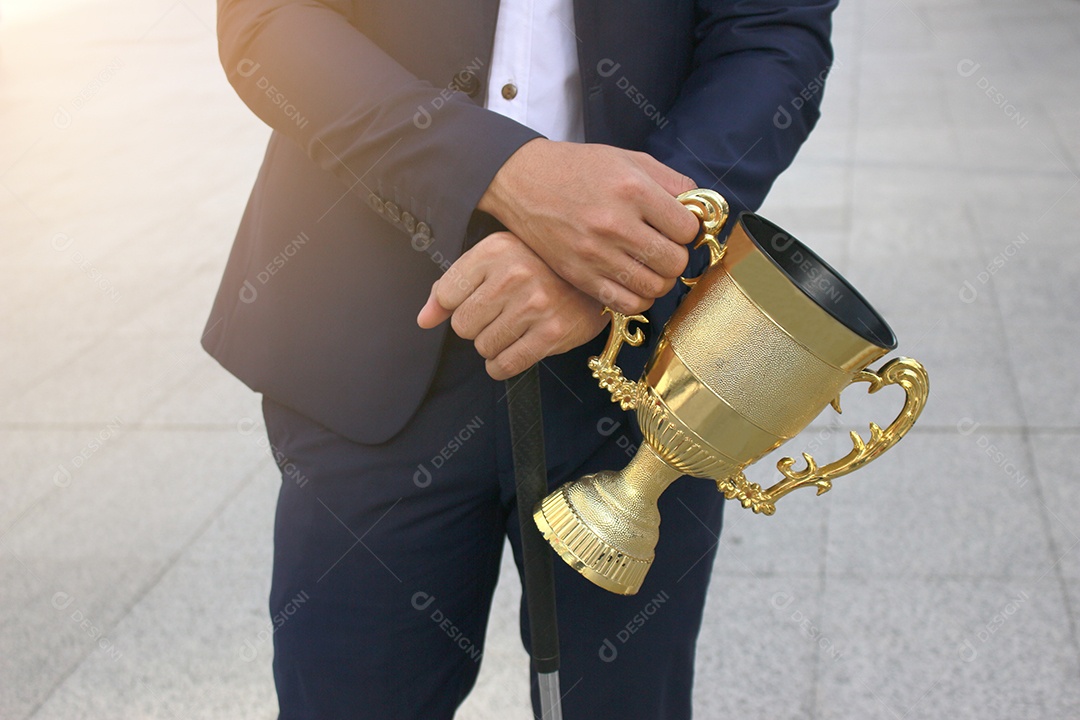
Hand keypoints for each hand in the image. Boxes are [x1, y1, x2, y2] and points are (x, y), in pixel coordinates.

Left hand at [416, 232, 607, 379]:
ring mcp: (534, 305)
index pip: (446, 295)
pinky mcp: (551, 333)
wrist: (594, 277)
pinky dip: (501, 365)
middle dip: (475, 326)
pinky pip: (505, 365)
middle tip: (498, 315)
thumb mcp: (494, 260)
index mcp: (495, 251)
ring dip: (492, 345)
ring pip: (483, 347)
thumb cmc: (537, 266)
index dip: (455, 306)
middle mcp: (514, 275)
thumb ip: (453, 286)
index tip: (476, 300)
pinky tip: (512, 350)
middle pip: (462, 325)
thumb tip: (423, 320)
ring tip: (511, 328)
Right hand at [477, 139, 699, 314]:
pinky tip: (634, 282)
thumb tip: (699, 208)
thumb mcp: (627, 158)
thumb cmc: (578, 168)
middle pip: (675, 262)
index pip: (687, 229)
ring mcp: (596, 254)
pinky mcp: (580, 275)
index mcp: (632, 190)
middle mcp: (616, 224)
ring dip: (660, 279)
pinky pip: (627, 303)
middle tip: (663, 246)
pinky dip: (639, 298)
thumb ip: (670, 180)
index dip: (687, 229)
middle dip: (676, 255)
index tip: (675, 226)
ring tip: (650, 266)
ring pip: (655, 287)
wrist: (523, 181)